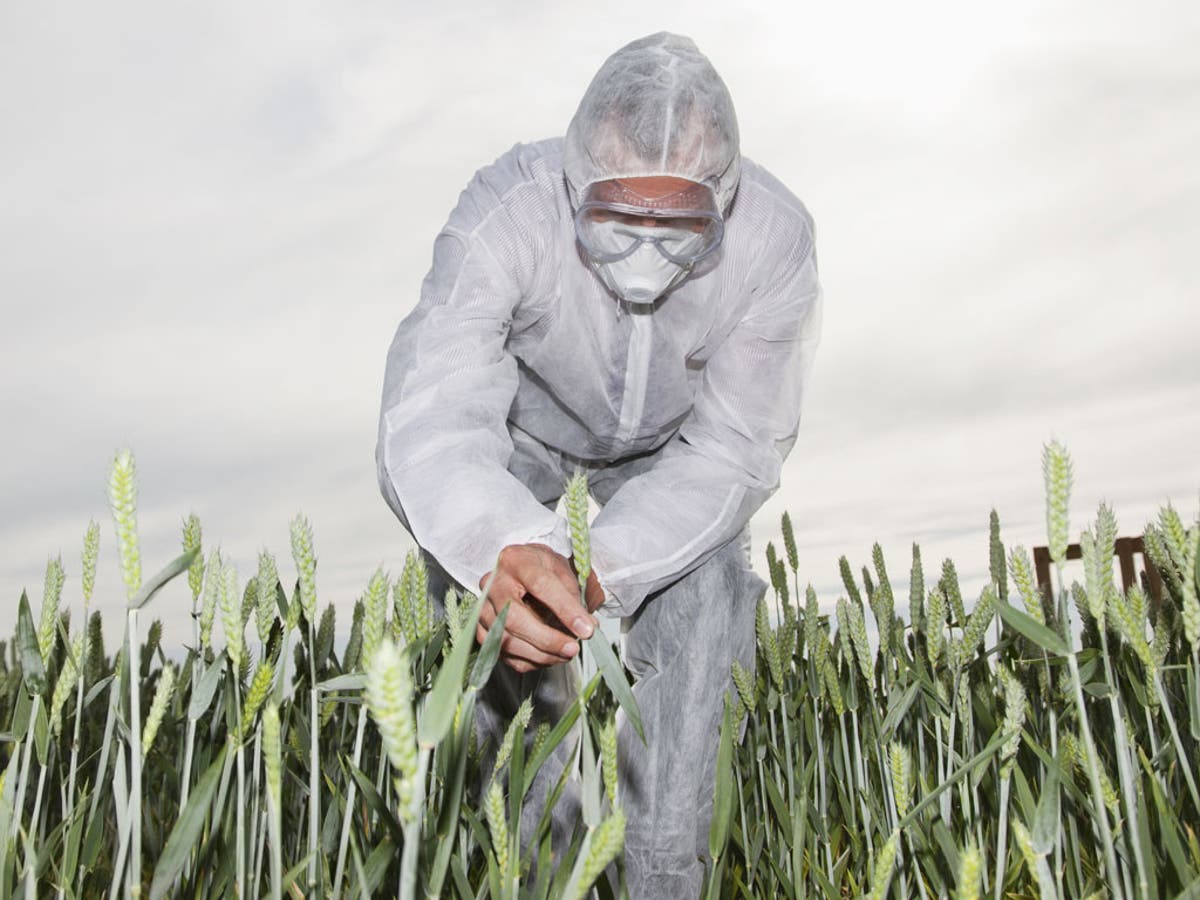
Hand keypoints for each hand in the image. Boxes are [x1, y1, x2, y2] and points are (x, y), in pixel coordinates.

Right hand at [477, 544, 599, 673]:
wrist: (518, 570)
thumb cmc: (540, 569)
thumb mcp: (561, 570)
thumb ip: (574, 597)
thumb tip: (587, 628)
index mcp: (516, 560)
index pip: (541, 585)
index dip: (565, 609)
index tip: (586, 629)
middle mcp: (492, 583)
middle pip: (513, 618)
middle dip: (547, 639)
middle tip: (572, 648)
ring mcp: (482, 608)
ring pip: (505, 640)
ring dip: (540, 654)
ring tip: (565, 653)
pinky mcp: (480, 629)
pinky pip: (501, 653)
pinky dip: (528, 660)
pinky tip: (547, 656)